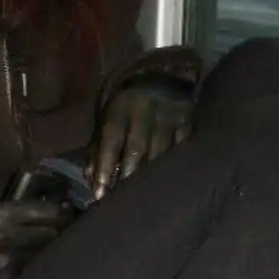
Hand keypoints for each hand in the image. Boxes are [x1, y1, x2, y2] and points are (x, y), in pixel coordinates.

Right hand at [0, 199, 73, 278]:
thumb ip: (15, 211)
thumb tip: (52, 206)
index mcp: (0, 214)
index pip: (45, 211)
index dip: (63, 211)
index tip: (71, 211)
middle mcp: (6, 237)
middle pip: (51, 234)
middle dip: (62, 232)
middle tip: (70, 230)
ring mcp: (7, 262)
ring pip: (45, 255)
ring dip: (53, 251)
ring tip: (61, 247)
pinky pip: (33, 272)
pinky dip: (40, 267)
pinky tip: (44, 265)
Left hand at [90, 75, 193, 199]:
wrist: (160, 76)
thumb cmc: (128, 107)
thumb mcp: (109, 118)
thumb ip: (98, 147)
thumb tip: (89, 176)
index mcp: (120, 108)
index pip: (110, 140)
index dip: (104, 167)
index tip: (99, 194)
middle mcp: (144, 108)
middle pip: (137, 147)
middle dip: (129, 176)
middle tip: (123, 202)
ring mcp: (168, 113)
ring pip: (161, 150)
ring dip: (153, 176)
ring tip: (146, 199)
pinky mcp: (189, 118)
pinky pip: (183, 146)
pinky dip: (176, 165)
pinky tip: (171, 183)